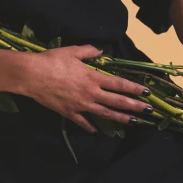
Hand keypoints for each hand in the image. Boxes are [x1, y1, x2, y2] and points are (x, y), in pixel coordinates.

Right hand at [21, 44, 151, 132]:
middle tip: (149, 111)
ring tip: (133, 122)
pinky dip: (90, 127)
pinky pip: (82, 122)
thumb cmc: (52, 61)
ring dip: (120, 118)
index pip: (118, 84)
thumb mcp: (72, 51)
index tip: (147, 92)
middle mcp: (90, 93)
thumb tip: (101, 51)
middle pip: (116, 101)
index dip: (134, 88)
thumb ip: (88, 51)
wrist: (32, 75)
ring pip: (105, 114)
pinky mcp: (69, 113)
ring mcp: (81, 105)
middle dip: (134, 106)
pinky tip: (97, 131)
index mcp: (92, 77)